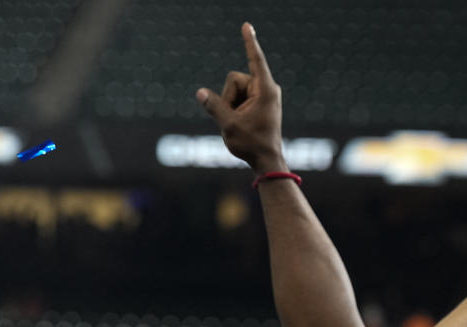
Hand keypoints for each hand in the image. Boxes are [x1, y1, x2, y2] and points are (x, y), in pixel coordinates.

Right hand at [196, 23, 286, 174]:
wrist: (266, 161)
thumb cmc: (251, 143)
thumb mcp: (228, 124)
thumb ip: (213, 106)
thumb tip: (200, 92)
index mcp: (265, 90)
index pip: (255, 59)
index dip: (249, 42)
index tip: (246, 25)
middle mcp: (266, 88)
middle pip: (234, 80)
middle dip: (228, 98)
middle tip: (234, 120)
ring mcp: (263, 96)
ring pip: (234, 91)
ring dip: (230, 107)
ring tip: (239, 124)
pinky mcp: (259, 104)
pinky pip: (238, 99)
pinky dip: (234, 110)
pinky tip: (240, 124)